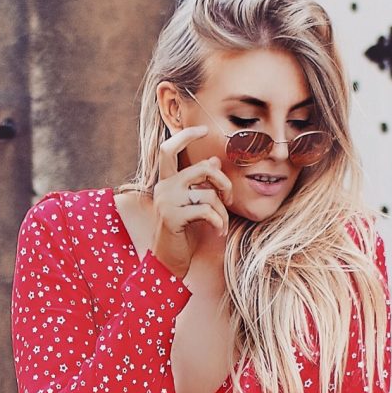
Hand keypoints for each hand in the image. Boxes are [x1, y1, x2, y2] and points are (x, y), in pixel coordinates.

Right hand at [149, 125, 233, 278]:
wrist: (167, 263)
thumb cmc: (183, 234)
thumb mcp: (194, 206)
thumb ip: (201, 183)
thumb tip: (214, 160)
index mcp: (167, 182)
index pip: (170, 148)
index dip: (186, 135)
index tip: (202, 129)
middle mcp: (164, 187)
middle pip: (201, 168)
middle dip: (223, 182)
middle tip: (228, 199)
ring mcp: (166, 202)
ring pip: (208, 193)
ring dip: (222, 211)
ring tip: (222, 224)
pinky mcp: (172, 217)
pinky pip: (206, 210)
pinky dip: (218, 221)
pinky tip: (218, 231)